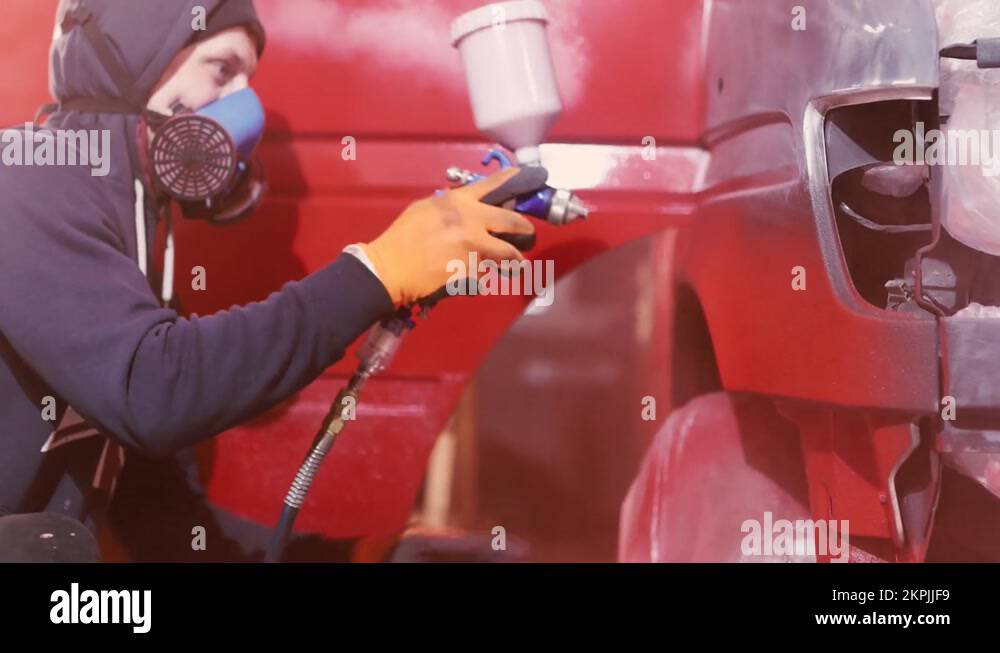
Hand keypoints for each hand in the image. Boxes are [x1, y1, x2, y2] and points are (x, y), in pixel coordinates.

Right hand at [360, 168, 534, 306]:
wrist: (391, 268)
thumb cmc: (403, 238)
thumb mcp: (426, 209)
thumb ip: (453, 207)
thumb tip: (471, 208)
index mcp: (459, 202)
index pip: (494, 185)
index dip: (515, 181)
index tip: (532, 178)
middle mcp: (472, 221)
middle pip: (513, 222)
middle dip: (526, 231)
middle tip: (528, 236)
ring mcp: (474, 248)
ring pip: (508, 254)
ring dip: (514, 260)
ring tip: (515, 264)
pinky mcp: (473, 272)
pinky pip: (487, 274)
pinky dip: (484, 276)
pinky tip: (475, 277)